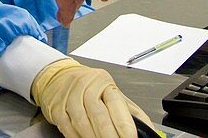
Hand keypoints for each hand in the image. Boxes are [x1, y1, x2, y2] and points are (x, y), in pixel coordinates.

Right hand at [30, 57, 155, 137]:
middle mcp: (86, 87)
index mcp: (104, 83)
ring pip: (82, 123)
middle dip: (109, 136)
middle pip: (99, 115)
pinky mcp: (57, 108)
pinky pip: (68, 128)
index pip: (116, 104)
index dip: (124, 125)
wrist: (58, 76)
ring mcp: (70, 97)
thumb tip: (150, 130)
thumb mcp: (112, 93)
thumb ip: (131, 112)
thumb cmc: (89, 87)